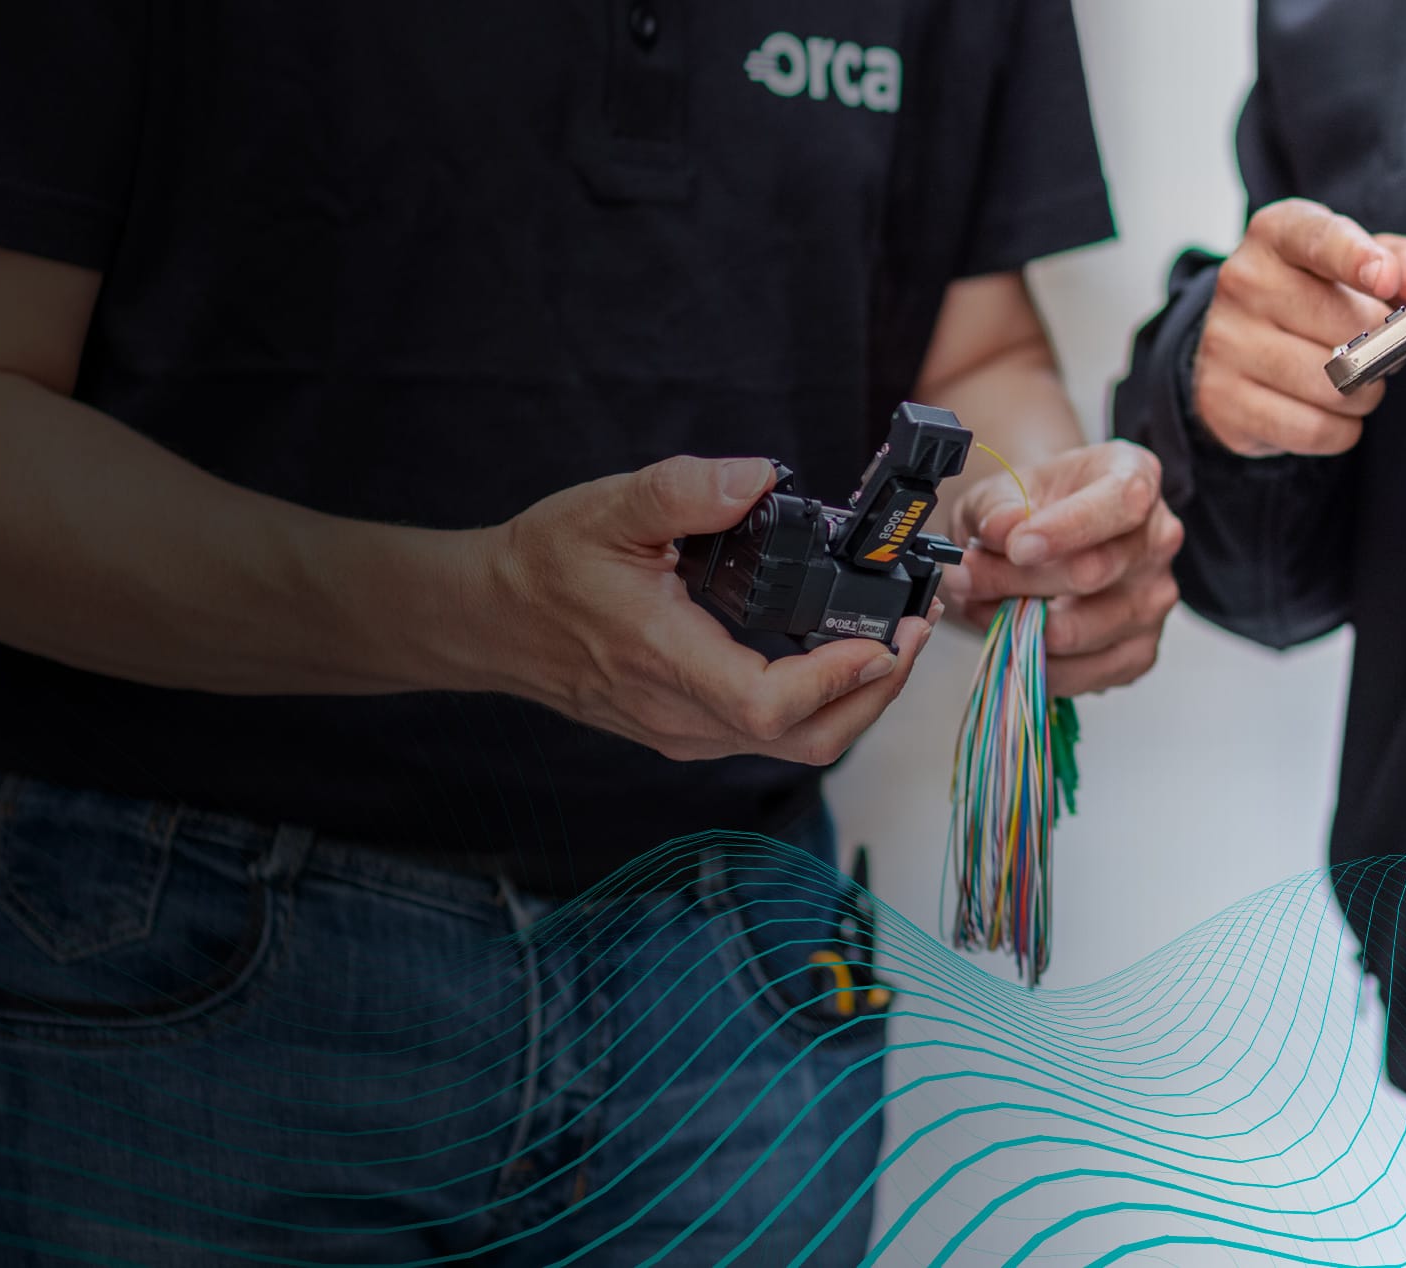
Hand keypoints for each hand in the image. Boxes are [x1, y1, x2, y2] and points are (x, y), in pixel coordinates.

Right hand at [476, 455, 937, 762]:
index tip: (887, 637)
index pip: (771, 703)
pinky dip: (821, 705)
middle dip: (877, 693)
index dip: (841, 679)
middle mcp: (680, 714)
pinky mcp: (686, 732)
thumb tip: (756, 477)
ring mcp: (684, 732)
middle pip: (806, 741)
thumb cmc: (545, 567)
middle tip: (914, 635)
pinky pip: (771, 736)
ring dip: (856, 701)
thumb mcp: (610, 508)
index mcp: (665, 659)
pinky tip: (838, 657)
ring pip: (795, 746)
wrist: (491, 620)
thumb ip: (687, 490)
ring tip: (890, 640)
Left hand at [943, 440, 1183, 695]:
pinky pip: (1085, 672)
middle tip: (964, 577)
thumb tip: (1001, 530)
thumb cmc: (1027, 508)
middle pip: (1093, 572)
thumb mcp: (999, 492)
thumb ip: (998, 507)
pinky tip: (1012, 635)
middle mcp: (1158, 538)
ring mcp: (1155, 599)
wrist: (1038, 539)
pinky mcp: (1140, 649)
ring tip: (980, 606)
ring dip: (1018, 626)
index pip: (1121, 503)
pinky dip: (1036, 662)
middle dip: (1016, 581)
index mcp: (1135, 477)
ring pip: (1083, 630)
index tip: (1016, 547)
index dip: (1066, 528)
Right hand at [1196, 198, 1405, 456]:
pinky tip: (1329, 411)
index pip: (1318, 238)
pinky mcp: (1223, 400)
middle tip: (1383, 347)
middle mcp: (1241, 282)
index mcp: (1277, 234)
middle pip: (1345, 325)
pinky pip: (1312, 428)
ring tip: (1354, 380)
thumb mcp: (1362, 262)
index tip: (1386, 278)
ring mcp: (1224, 343)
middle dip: (1383, 345)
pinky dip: (1340, 428)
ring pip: (1332, 385)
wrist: (1243, 345)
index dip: (1355, 258)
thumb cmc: (1316, 296)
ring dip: (1364, 392)